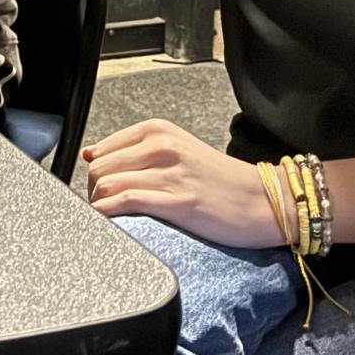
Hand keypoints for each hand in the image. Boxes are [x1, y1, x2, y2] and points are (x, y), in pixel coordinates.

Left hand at [84, 117, 285, 248]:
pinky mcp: (177, 201)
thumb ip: (137, 150)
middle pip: (98, 168)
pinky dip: (109, 213)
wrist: (263, 200)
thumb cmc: (220, 179)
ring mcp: (169, 173)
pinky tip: (111, 223)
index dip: (93, 173)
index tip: (97, 189)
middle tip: (103, 208)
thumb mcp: (177, 149)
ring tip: (110, 219)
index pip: (101, 149)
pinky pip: (126, 203)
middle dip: (92, 191)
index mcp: (157, 130)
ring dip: (99, 205)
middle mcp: (160, 146)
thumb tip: (91, 154)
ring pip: (106, 184)